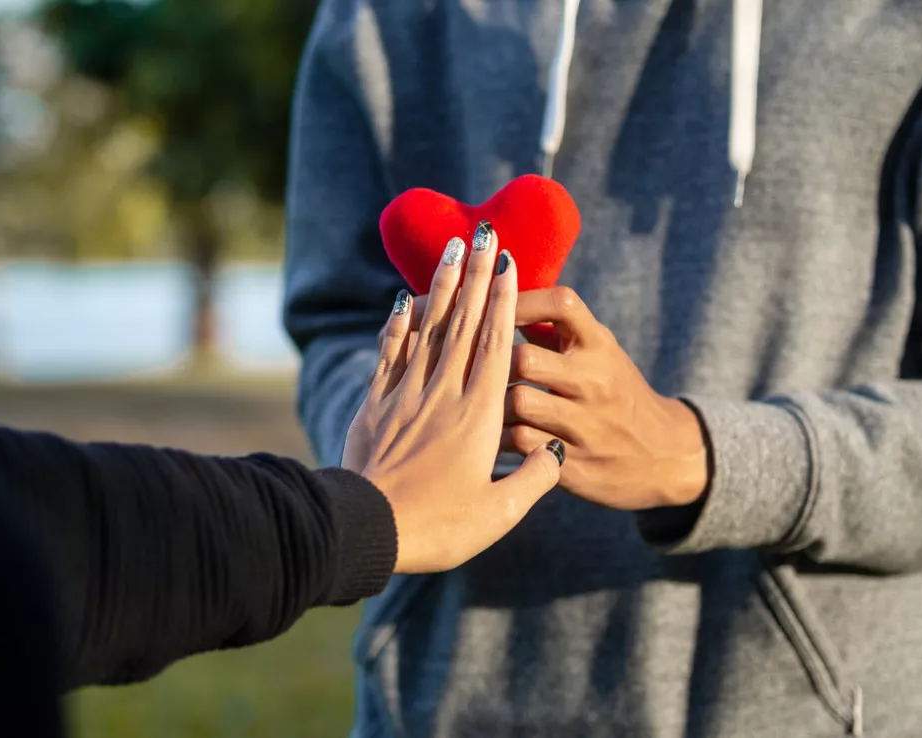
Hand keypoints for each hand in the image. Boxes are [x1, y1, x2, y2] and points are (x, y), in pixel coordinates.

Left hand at [343, 227, 564, 573]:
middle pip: (464, 323)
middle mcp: (443, 394)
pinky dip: (398, 322)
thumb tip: (554, 452)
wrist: (366, 532)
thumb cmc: (439, 528)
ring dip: (442, 285)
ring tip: (452, 249)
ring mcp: (407, 395)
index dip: (504, 301)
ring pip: (429, 328)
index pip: (497, 344)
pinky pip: (391, 352)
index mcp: (479, 415)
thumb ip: (534, 479)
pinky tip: (402, 299)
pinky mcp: (377, 405)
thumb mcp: (498, 514)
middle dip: (476, 275)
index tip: (509, 264)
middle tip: (485, 234)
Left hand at [502, 286, 707, 510]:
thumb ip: (552, 333)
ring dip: (493, 402)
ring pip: (517, 403)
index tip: (498, 308)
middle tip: (484, 369)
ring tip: (486, 402)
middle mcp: (596, 382)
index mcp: (601, 347)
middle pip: (525, 359)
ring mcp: (587, 426)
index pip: (562, 303)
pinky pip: (519, 442)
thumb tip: (502, 301)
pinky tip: (495, 432)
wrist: (665, 456)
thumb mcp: (599, 355)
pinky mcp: (574, 464)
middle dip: (496, 362)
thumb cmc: (615, 394)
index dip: (524, 300)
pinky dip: (499, 435)